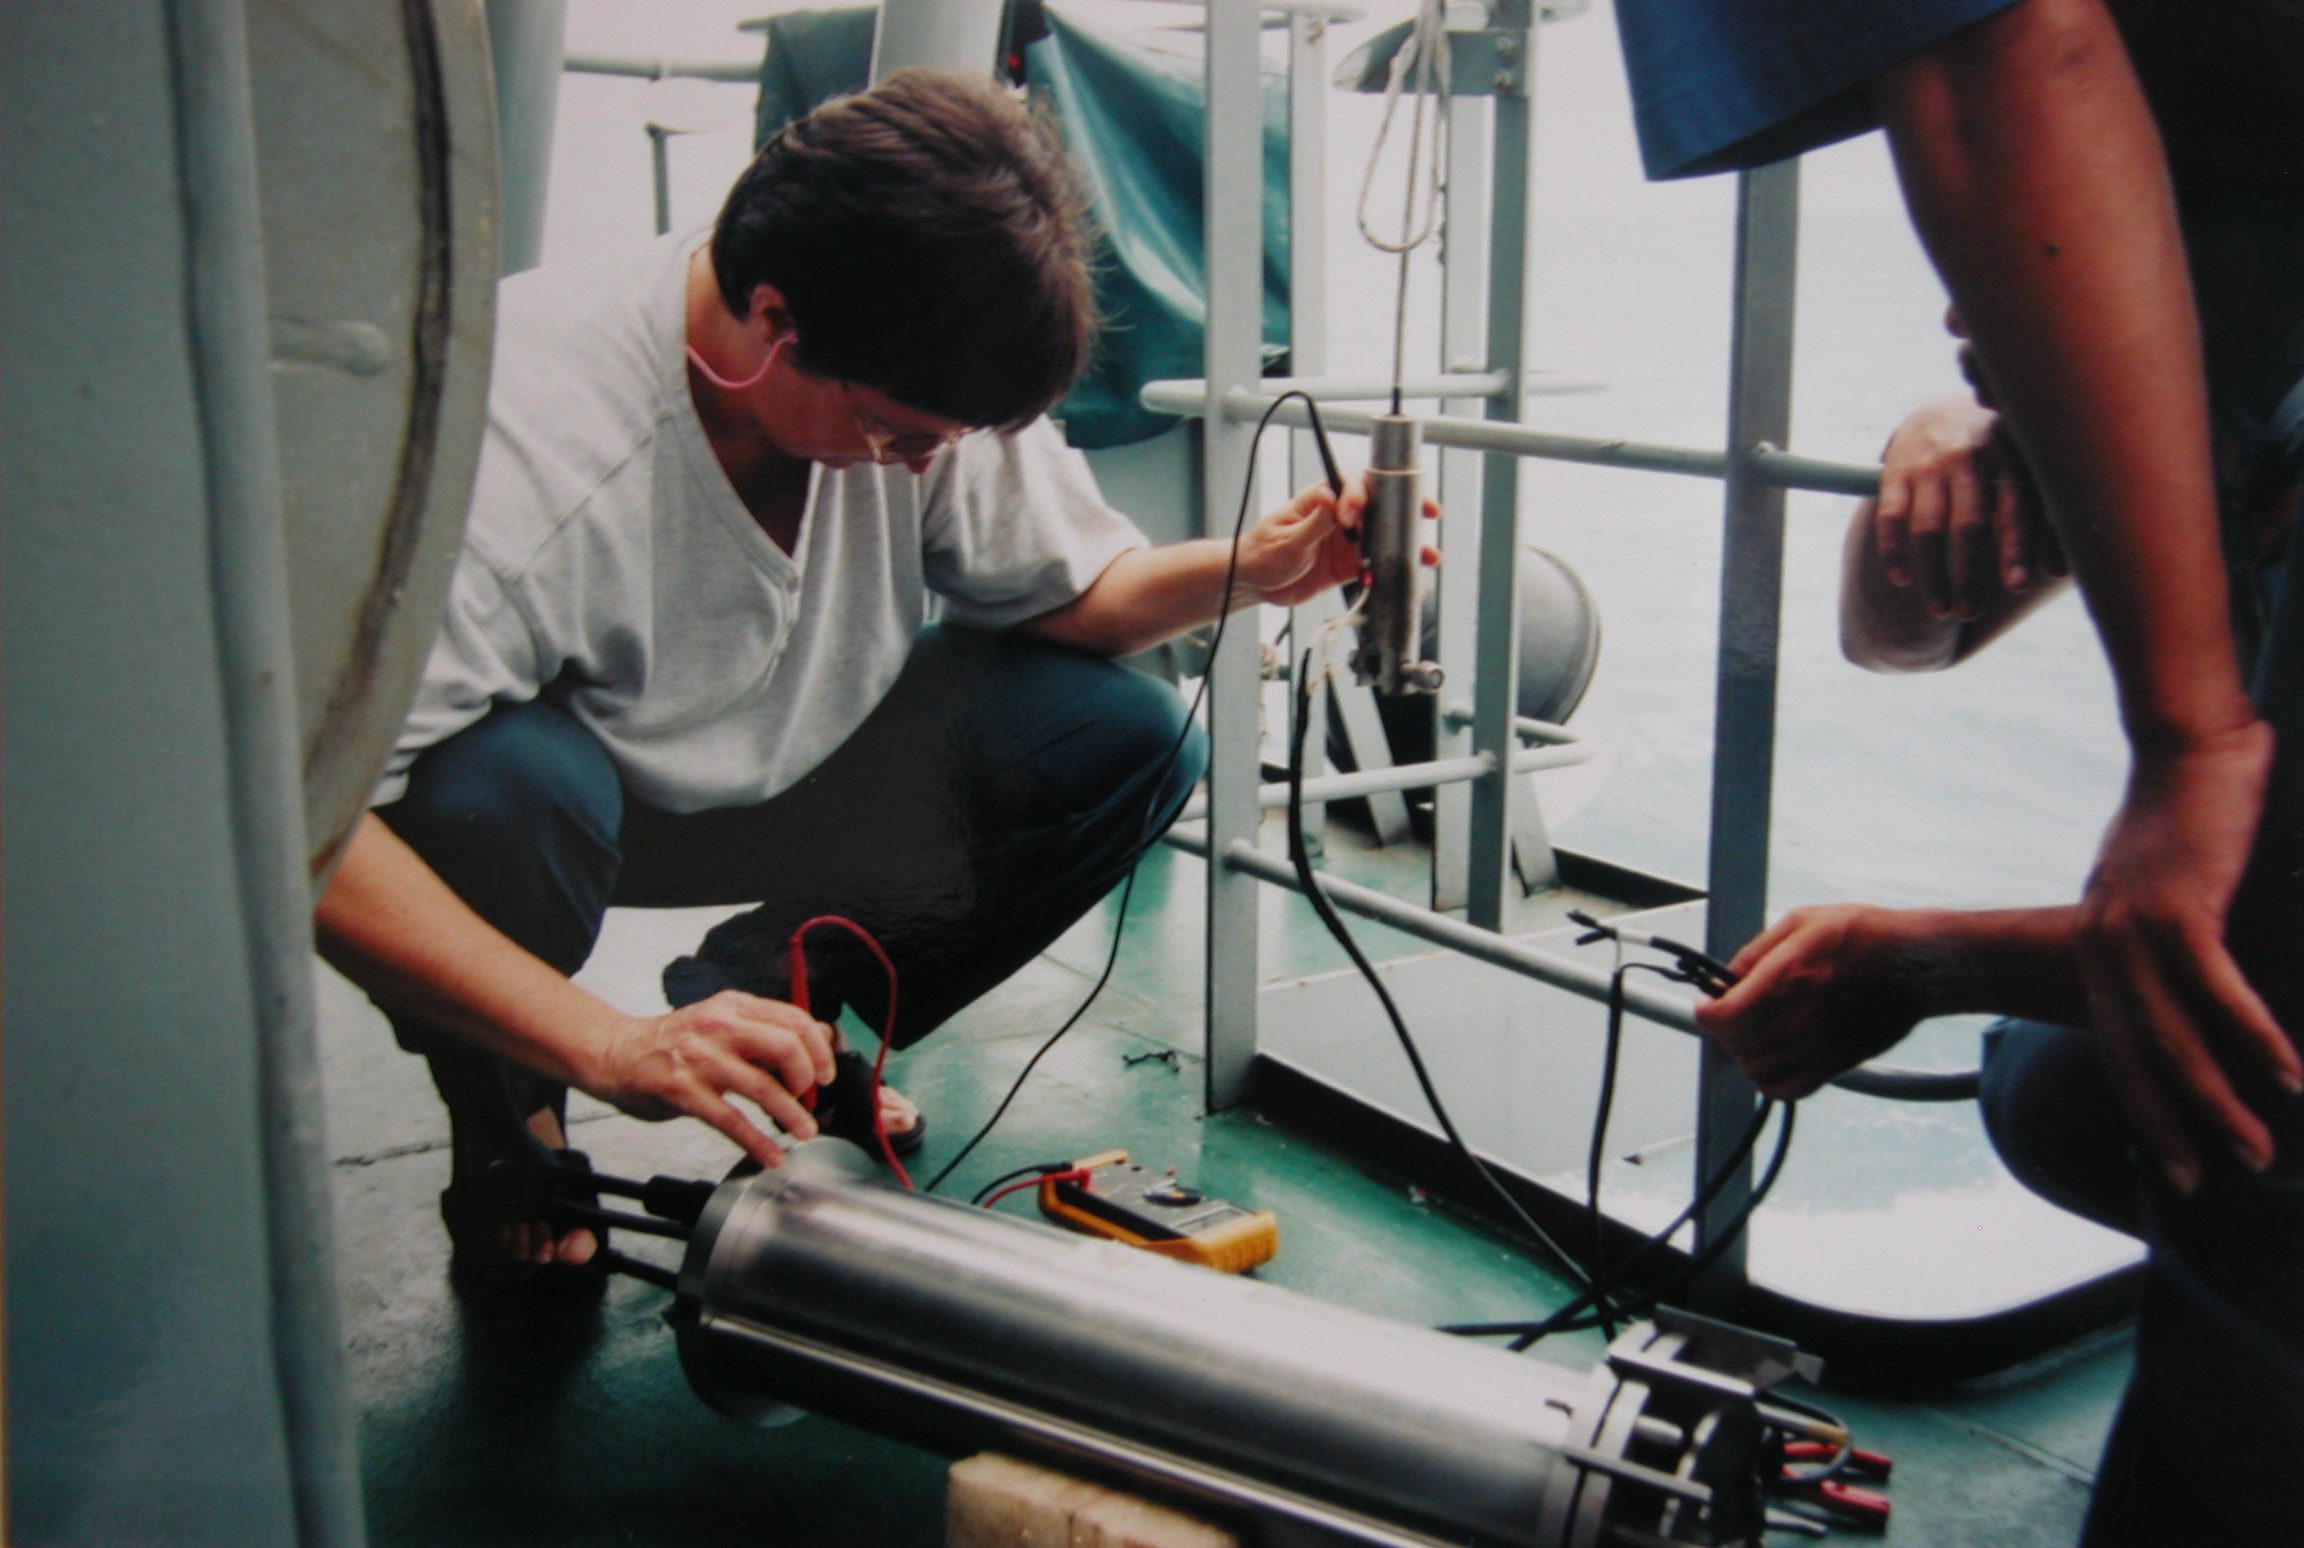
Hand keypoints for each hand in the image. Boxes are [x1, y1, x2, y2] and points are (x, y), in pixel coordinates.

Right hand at [587, 991, 840, 1167]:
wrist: (616, 1053)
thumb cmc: (673, 1042)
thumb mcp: (720, 1020)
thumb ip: (764, 1029)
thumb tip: (820, 1040)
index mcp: (734, 1007)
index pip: (794, 1018)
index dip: (819, 1048)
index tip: (825, 1073)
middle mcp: (719, 1026)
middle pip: (786, 1046)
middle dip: (809, 1077)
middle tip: (812, 1097)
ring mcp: (701, 1059)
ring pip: (764, 1086)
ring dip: (792, 1115)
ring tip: (804, 1131)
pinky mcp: (683, 1092)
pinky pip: (731, 1120)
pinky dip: (758, 1143)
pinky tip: (772, 1156)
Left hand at [1236, 475, 1438, 609]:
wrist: (1255, 583)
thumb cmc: (1261, 553)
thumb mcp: (1285, 539)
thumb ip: (1313, 523)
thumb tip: (1332, 500)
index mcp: (1322, 500)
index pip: (1351, 485)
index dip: (1361, 494)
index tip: (1355, 515)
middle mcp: (1340, 516)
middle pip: (1379, 505)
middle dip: (1404, 508)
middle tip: (1425, 512)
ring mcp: (1347, 541)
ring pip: (1383, 537)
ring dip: (1405, 545)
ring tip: (1426, 556)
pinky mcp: (1349, 565)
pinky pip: (1375, 566)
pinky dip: (1387, 572)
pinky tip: (1397, 579)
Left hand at [1694, 906, 1937, 1099]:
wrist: (1919, 964)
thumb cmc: (1863, 935)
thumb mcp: (1803, 921)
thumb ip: (1757, 951)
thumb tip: (1725, 977)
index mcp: (1788, 977)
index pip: (1725, 1016)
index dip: (1706, 1013)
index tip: (1706, 1004)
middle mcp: (1800, 1017)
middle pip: (1735, 1043)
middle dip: (1725, 1026)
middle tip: (1733, 1010)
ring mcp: (1819, 1046)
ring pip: (1754, 1069)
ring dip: (1743, 1052)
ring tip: (1753, 1031)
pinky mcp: (1836, 1064)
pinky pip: (1785, 1089)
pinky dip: (1767, 1080)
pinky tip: (1772, 1057)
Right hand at [1872, 396, 2062, 619]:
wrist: (1940, 412)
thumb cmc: (1995, 459)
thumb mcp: (2022, 471)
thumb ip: (2042, 515)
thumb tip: (2060, 572)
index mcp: (2009, 456)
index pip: (2015, 508)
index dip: (2016, 549)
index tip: (2017, 587)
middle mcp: (1969, 456)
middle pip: (1967, 525)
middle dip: (1968, 575)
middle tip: (1970, 614)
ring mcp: (1927, 463)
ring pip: (1927, 528)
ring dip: (1933, 575)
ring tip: (1941, 611)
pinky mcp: (1894, 471)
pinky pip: (1890, 518)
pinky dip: (1894, 552)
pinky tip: (1902, 579)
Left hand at [2076, 720, 2299, 1192]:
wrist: (2187, 743)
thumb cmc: (2192, 814)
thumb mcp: (2168, 891)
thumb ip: (2177, 941)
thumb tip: (2204, 989)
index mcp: (2096, 946)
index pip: (2117, 1047)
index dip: (2145, 1110)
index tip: (2172, 1164)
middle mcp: (2101, 946)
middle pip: (2135, 1059)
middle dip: (2173, 1128)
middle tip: (2206, 1183)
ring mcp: (2132, 930)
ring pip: (2172, 1039)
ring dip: (2219, 1100)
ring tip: (2259, 1148)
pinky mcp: (2176, 909)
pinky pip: (2215, 991)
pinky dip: (2252, 1037)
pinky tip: (2288, 1076)